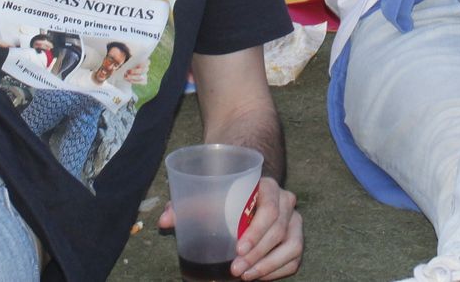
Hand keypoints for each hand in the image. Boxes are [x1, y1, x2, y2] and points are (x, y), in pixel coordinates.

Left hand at [157, 177, 302, 279]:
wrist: (246, 192)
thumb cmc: (224, 195)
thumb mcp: (206, 196)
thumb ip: (186, 206)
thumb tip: (164, 221)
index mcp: (267, 186)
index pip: (270, 209)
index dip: (256, 232)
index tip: (238, 249)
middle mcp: (286, 201)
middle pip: (280, 230)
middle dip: (258, 254)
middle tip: (236, 270)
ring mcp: (295, 220)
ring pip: (292, 246)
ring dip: (268, 265)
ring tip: (245, 276)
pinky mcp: (296, 238)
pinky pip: (294, 258)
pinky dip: (277, 271)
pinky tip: (257, 276)